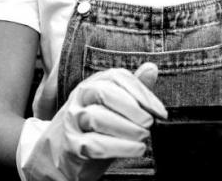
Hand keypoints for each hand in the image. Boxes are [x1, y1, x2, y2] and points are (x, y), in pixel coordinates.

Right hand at [22, 63, 166, 180]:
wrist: (61, 154)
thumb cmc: (95, 127)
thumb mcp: (113, 105)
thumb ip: (132, 88)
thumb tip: (152, 68)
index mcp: (93, 84)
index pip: (117, 77)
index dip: (142, 92)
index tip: (160, 111)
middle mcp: (80, 98)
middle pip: (104, 92)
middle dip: (131, 108)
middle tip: (149, 123)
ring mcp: (73, 120)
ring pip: (97, 117)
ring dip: (126, 128)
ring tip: (143, 138)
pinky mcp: (72, 144)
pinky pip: (93, 144)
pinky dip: (119, 148)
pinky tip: (135, 149)